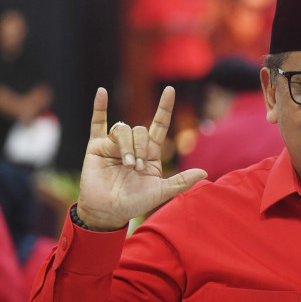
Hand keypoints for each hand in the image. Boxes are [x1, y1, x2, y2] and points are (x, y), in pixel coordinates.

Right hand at [76, 87, 206, 230]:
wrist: (108, 212)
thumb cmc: (135, 203)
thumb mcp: (161, 192)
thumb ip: (181, 181)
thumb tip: (204, 173)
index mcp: (151, 154)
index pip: (160, 125)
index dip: (164, 108)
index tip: (170, 90)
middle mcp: (134, 146)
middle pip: (140, 130)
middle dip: (140, 148)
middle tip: (137, 167)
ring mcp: (114, 145)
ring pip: (123, 130)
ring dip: (126, 146)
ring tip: (126, 164)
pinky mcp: (96, 147)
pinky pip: (97, 123)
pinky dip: (100, 108)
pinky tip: (101, 92)